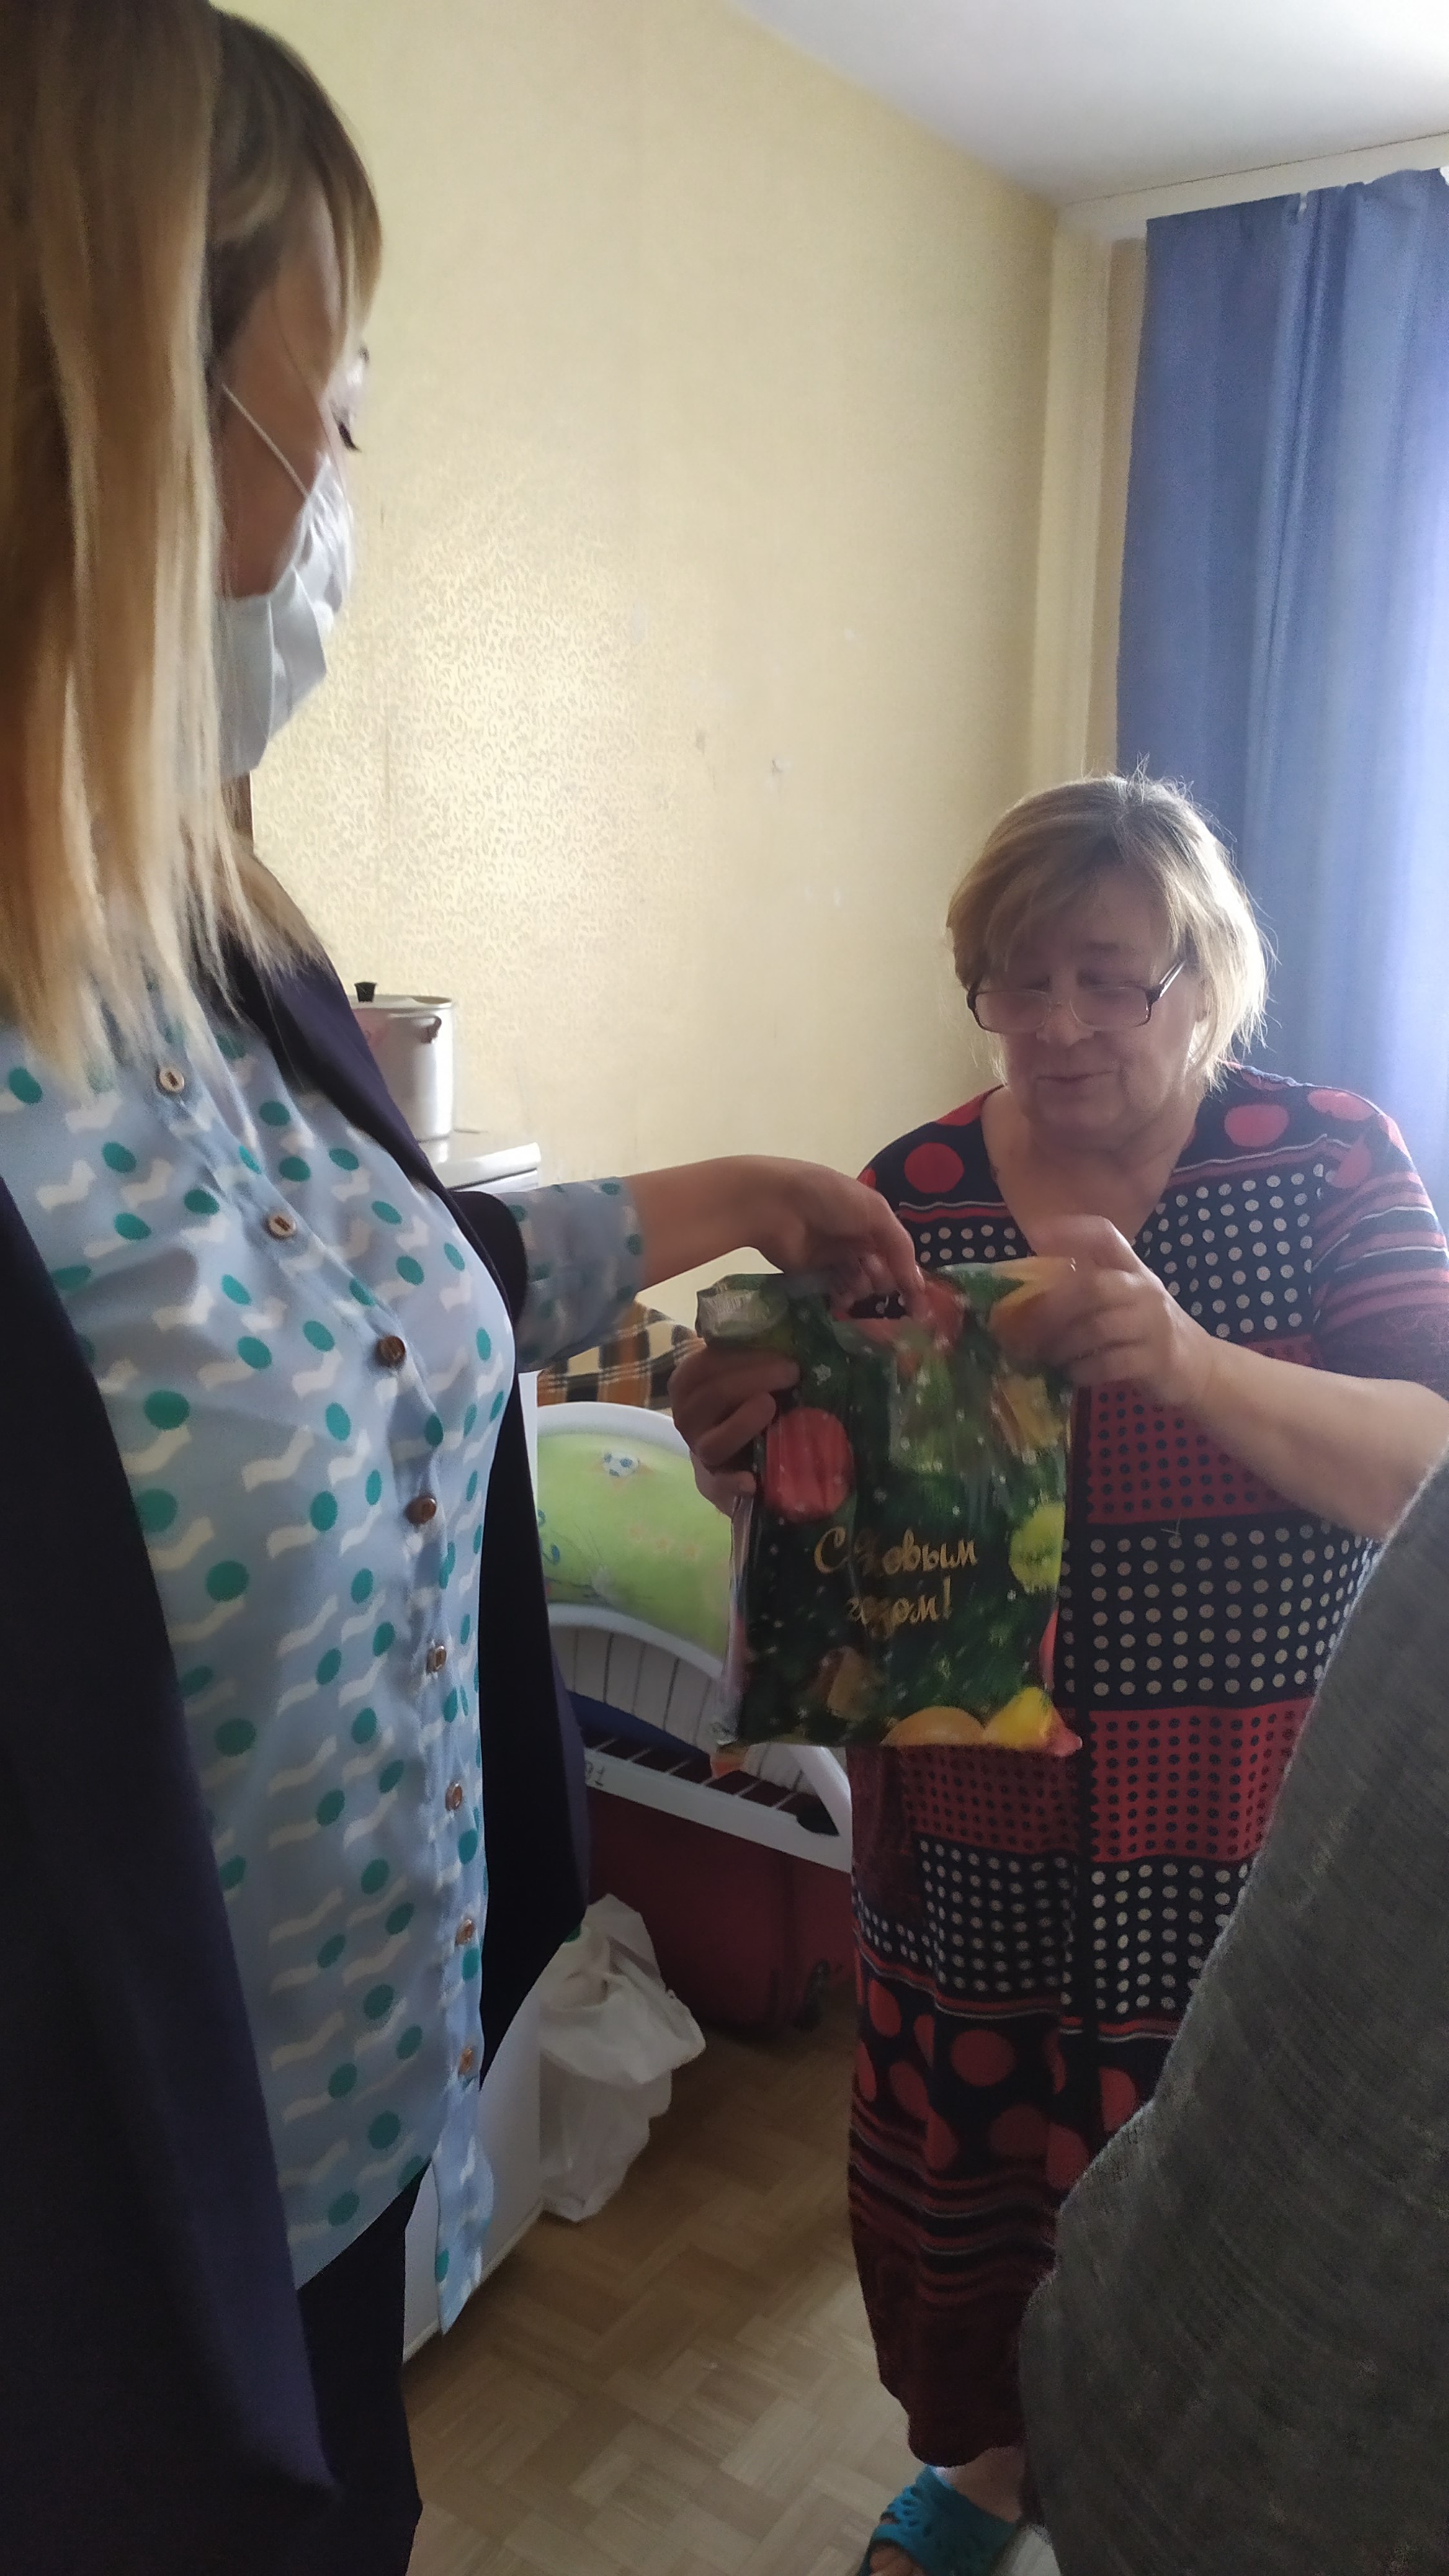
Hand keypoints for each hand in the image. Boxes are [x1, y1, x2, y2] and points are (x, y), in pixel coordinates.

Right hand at [669, 1344, 798, 1505]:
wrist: (741, 1457)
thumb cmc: (745, 1402)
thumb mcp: (742, 1374)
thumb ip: (748, 1354)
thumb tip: (775, 1323)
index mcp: (688, 1386)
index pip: (704, 1365)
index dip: (742, 1357)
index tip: (781, 1353)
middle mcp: (688, 1419)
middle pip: (710, 1397)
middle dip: (752, 1379)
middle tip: (791, 1372)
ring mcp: (702, 1453)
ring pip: (712, 1441)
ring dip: (741, 1423)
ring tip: (769, 1406)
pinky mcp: (717, 1485)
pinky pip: (720, 1485)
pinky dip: (733, 1483)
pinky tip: (750, 1480)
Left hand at [745, 1159, 926, 1312]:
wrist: (775, 1205)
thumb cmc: (828, 1198)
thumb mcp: (875, 1212)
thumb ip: (900, 1246)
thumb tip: (916, 1283)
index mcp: (873, 1217)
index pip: (899, 1252)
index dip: (908, 1275)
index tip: (918, 1303)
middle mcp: (855, 1237)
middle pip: (881, 1271)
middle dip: (883, 1277)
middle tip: (871, 1272)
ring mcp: (834, 1256)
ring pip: (860, 1283)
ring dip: (863, 1288)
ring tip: (855, 1282)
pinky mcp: (813, 1273)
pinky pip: (836, 1290)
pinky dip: (843, 1296)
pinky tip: (842, 1297)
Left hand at [992, 1214, 1215, 1409]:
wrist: (1198, 1366)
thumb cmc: (1144, 1329)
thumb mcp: (1123, 1299)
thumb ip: (1086, 1288)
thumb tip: (1024, 1293)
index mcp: (1132, 1269)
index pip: (1105, 1235)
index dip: (1071, 1231)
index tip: (1035, 1236)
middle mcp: (1144, 1290)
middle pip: (1092, 1286)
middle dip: (1050, 1309)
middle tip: (1022, 1330)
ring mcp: (1153, 1324)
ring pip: (1096, 1328)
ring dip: (1061, 1345)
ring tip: (1043, 1356)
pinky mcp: (1155, 1360)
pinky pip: (1108, 1363)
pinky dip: (1081, 1370)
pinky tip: (1070, 1374)